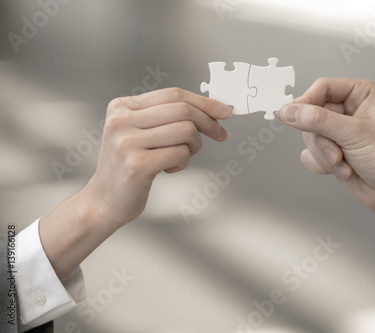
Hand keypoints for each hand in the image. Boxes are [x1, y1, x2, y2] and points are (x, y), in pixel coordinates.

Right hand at [83, 88, 232, 227]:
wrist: (105, 200)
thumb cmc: (131, 164)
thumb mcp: (141, 132)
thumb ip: (167, 116)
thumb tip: (214, 108)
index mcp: (121, 106)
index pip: (173, 95)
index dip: (204, 102)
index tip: (225, 111)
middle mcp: (121, 121)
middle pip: (182, 110)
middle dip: (209, 123)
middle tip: (221, 135)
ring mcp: (126, 143)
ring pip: (185, 131)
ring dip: (194, 146)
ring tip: (181, 156)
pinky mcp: (136, 165)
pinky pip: (180, 154)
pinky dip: (183, 162)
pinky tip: (169, 168)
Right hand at [278, 78, 374, 213]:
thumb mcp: (354, 134)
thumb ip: (318, 121)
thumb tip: (289, 111)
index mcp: (361, 94)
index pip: (322, 88)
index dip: (307, 102)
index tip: (293, 116)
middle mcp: (349, 110)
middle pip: (312, 115)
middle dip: (323, 139)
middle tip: (338, 152)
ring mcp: (339, 132)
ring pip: (310, 137)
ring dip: (325, 154)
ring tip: (345, 163)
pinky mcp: (332, 150)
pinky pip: (310, 153)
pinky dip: (323, 164)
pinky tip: (343, 169)